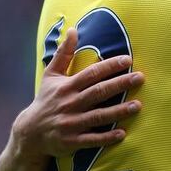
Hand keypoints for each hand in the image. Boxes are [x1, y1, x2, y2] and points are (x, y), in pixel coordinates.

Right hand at [10, 28, 143, 161]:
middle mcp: (70, 104)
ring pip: (98, 116)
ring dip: (119, 111)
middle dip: (120, 84)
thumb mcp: (51, 75)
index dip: (109, 66)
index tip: (127, 60)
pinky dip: (106, 137)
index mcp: (67, 87)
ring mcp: (71, 123)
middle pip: (98, 92)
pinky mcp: (72, 141)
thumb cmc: (46, 100)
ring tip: (138, 105)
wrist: (29, 133)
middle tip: (140, 78)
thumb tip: (73, 29)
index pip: (91, 74)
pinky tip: (123, 134)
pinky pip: (92, 139)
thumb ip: (64, 53)